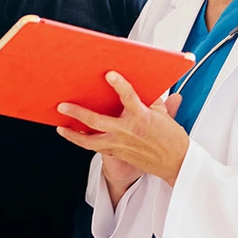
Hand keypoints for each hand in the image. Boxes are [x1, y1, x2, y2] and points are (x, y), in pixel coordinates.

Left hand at [55, 72, 191, 185]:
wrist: (176, 163)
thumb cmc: (171, 138)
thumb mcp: (163, 114)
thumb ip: (150, 99)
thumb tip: (141, 84)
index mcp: (142, 118)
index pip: (129, 98)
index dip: (119, 85)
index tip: (110, 74)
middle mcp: (128, 131)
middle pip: (98, 122)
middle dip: (78, 113)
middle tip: (63, 106)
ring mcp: (121, 144)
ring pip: (91, 141)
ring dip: (73, 135)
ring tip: (61, 127)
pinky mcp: (118, 153)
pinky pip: (96, 148)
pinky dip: (83, 142)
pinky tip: (74, 136)